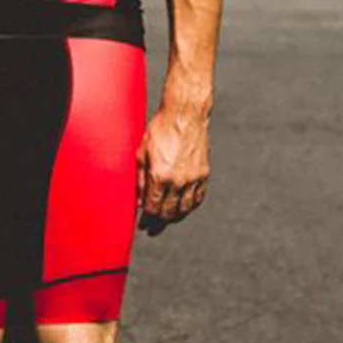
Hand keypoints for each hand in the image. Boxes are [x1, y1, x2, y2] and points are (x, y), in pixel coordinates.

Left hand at [137, 101, 209, 236]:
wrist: (184, 114)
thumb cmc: (159, 129)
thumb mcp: (142, 151)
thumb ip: (140, 178)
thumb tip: (138, 199)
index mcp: (160, 175)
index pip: (153, 207)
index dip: (147, 218)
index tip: (142, 223)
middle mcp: (178, 181)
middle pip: (168, 212)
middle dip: (159, 222)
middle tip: (152, 228)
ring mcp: (193, 178)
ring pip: (185, 209)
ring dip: (174, 216)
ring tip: (165, 219)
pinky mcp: (204, 173)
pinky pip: (198, 198)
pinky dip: (189, 206)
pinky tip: (183, 207)